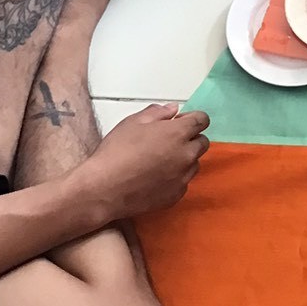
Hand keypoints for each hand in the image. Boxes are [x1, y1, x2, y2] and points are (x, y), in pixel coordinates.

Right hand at [77, 103, 209, 221]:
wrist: (104, 189)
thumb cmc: (116, 151)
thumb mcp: (132, 122)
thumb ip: (157, 113)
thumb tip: (173, 110)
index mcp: (178, 133)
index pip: (202, 120)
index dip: (191, 119)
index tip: (179, 122)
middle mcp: (187, 155)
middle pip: (202, 142)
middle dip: (190, 139)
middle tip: (168, 141)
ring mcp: (184, 177)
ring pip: (194, 163)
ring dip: (184, 159)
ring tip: (160, 161)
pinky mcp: (177, 195)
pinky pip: (183, 182)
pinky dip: (175, 178)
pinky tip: (155, 178)